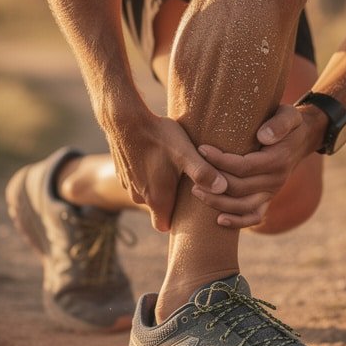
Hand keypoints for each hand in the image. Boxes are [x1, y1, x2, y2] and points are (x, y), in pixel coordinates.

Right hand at [107, 114, 226, 232]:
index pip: (165, 226)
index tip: (189, 212)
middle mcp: (139, 196)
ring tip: (172, 167)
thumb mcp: (186, 154)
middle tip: (186, 183)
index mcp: (156, 199)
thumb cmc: (158, 137)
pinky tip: (157, 157)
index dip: (177, 222)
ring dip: (159, 185)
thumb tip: (223, 188)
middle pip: (159, 208)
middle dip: (172, 200)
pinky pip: (138, 180)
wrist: (124, 119)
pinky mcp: (122, 172)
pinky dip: (147, 173)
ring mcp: (128, 184)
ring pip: (148, 193)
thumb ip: (204, 173)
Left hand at [191, 104, 319, 228]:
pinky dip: (238, 222)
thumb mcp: (290, 115)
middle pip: (239, 188)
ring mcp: (272, 192)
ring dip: (218, 203)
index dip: (220, 161)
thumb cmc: (289, 123)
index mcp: (278, 160)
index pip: (244, 166)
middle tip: (191, 174)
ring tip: (196, 192)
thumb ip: (279, 124)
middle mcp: (276, 180)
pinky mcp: (269, 199)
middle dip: (213, 182)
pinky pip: (255, 216)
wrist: (302, 139)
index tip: (201, 149)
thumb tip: (263, 136)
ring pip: (243, 206)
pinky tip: (219, 220)